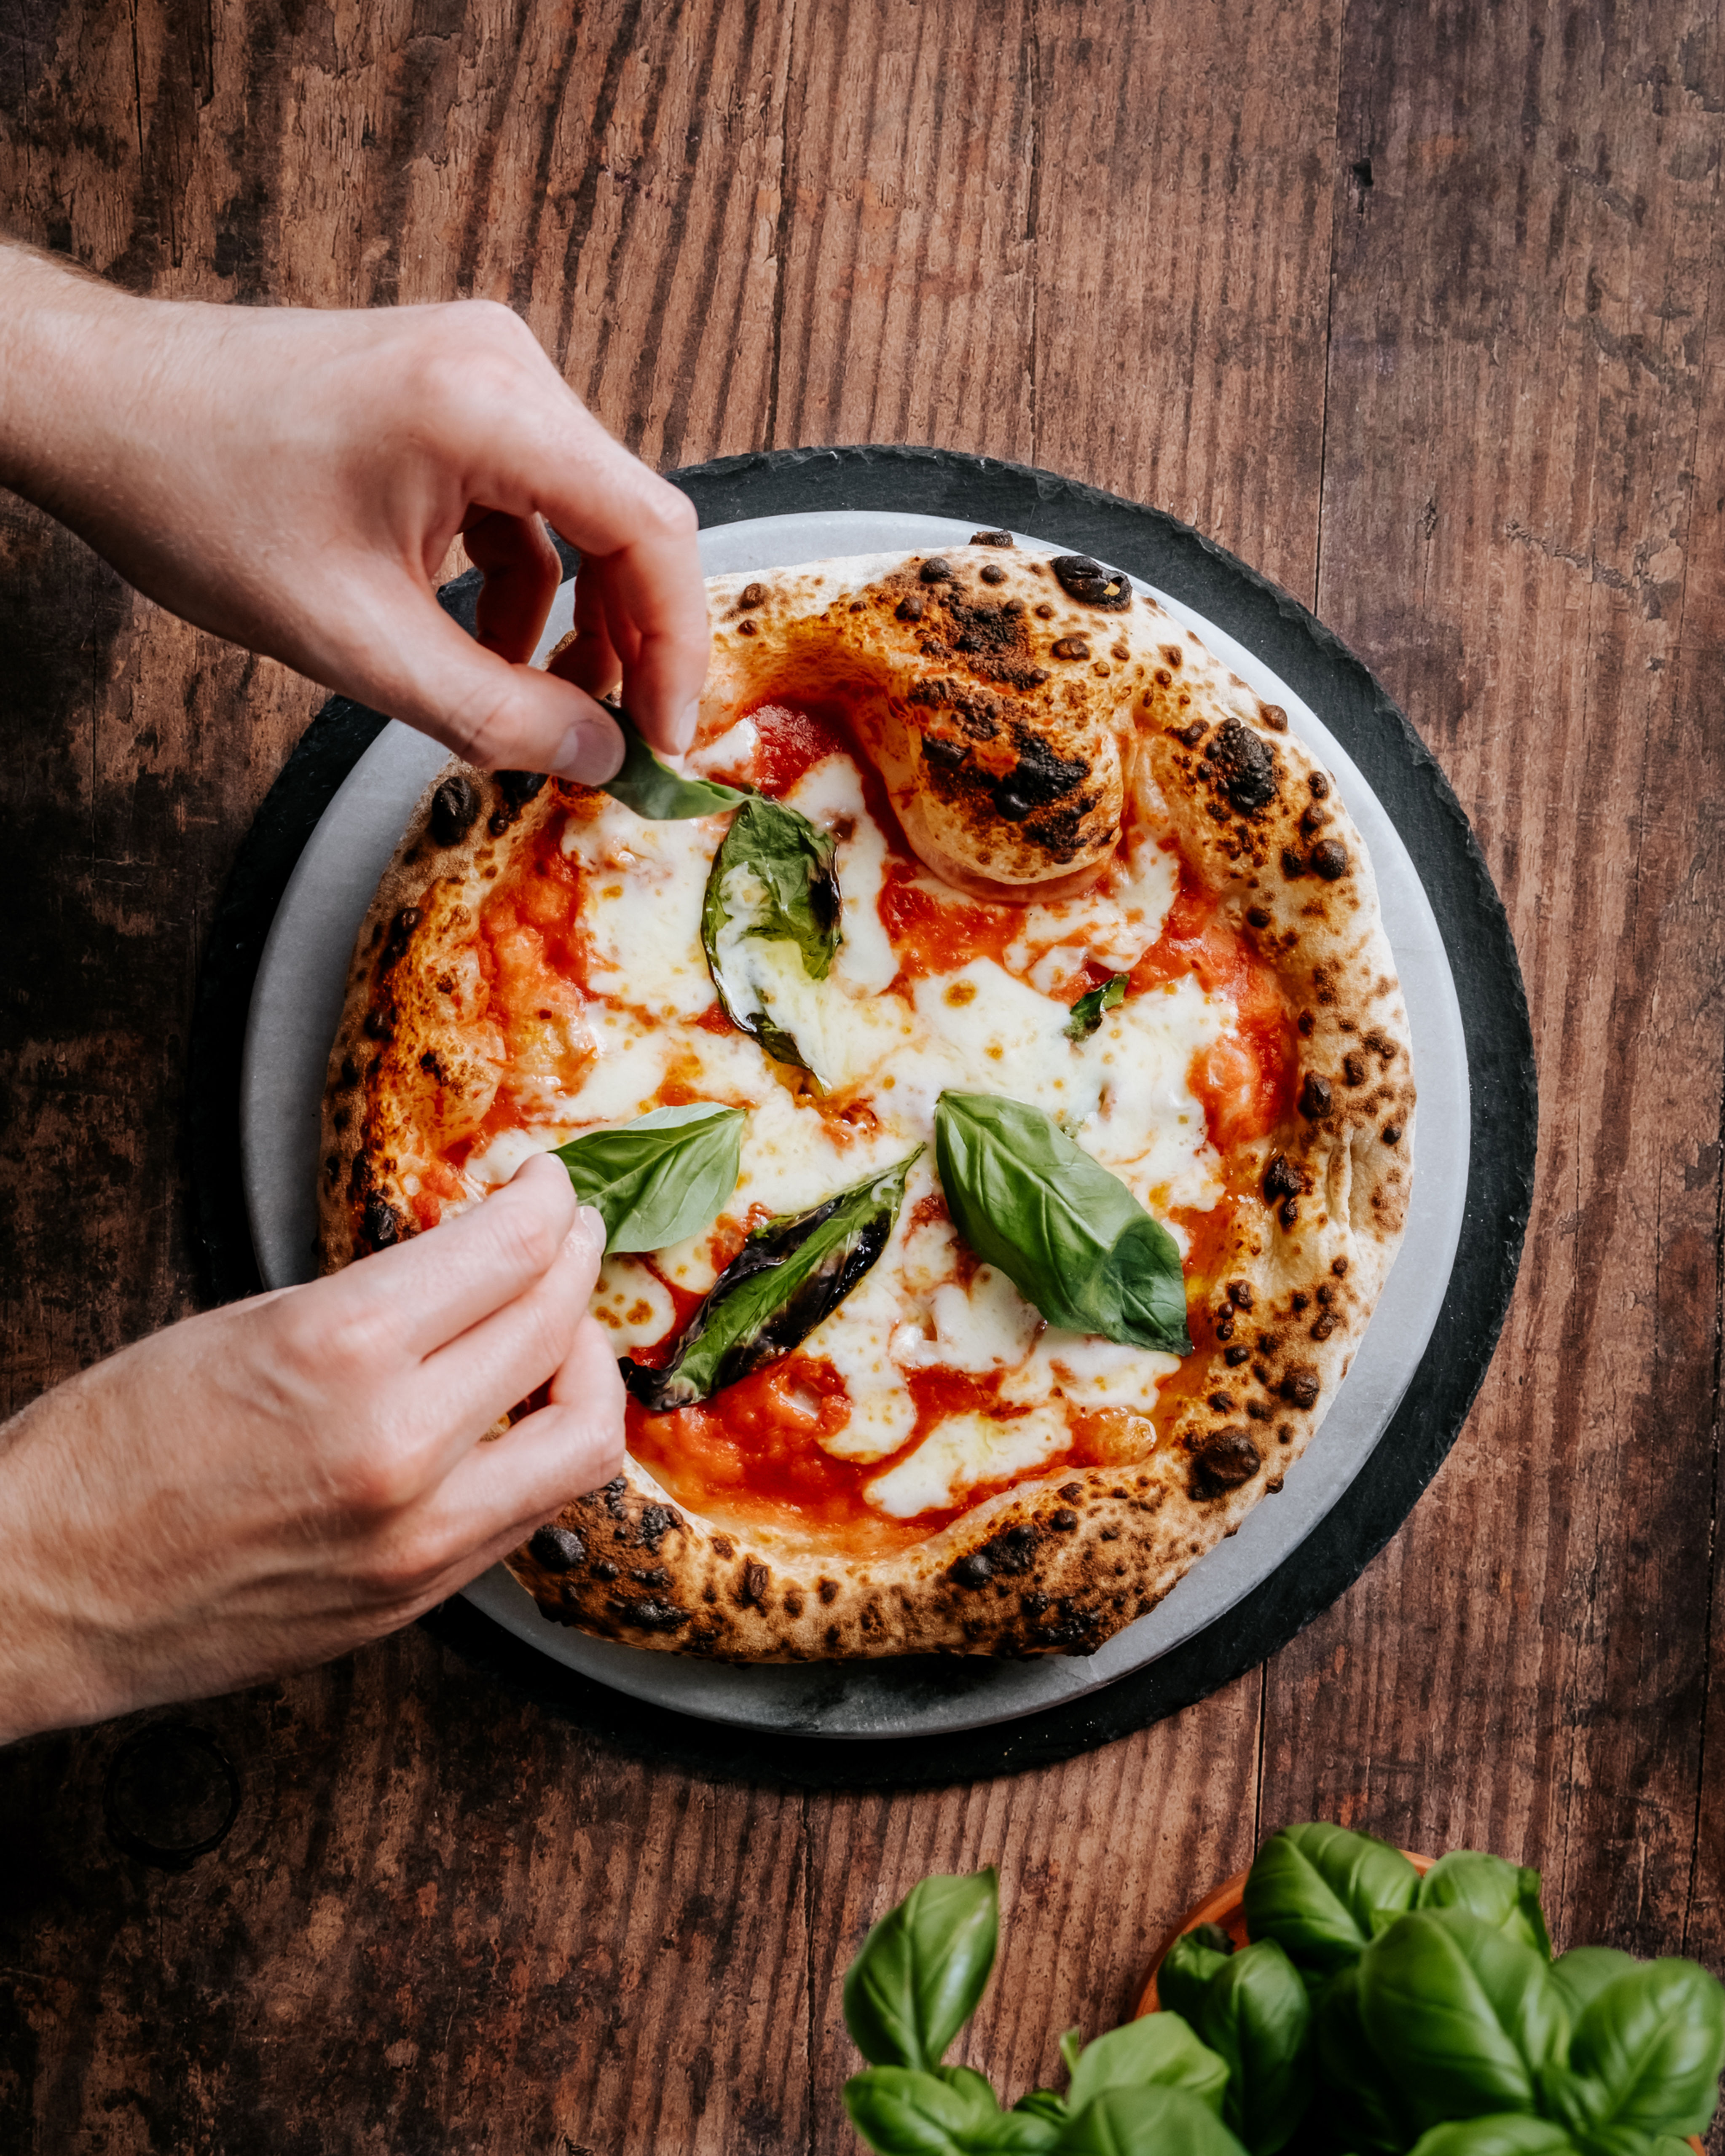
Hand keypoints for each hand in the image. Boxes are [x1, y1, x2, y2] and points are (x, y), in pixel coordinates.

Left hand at [0, 244, 709, 777]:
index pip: (649, 529)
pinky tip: (484, 643)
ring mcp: (481, 371)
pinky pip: (530, 502)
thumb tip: (597, 755)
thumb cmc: (196, 496)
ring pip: (582, 518)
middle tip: (612, 739)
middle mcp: (501, 365)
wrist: (101, 410)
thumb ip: (491, 711)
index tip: (666, 737)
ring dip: (573, 620)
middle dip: (629, 643)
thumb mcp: (353, 639)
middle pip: (627, 522)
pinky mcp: (455, 393)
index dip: (677, 647)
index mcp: (486, 405)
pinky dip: (525, 583)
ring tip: (534, 703)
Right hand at [0, 1156, 622, 1744]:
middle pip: (556, 1328)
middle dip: (576, 1263)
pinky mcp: (414, 1599)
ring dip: (589, 1369)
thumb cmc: (107, 1452)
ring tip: (564, 1334)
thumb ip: (377, 1303)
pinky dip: (544, 1450)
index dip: (546, 1202)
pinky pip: (529, 1513)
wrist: (32, 1595)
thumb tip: (473, 1266)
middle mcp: (396, 1446)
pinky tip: (520, 1416)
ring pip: (581, 1439)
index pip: (509, 1251)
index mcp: (340, 1350)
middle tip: (569, 1236)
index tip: (549, 1185)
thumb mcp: (245, 1328)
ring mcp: (415, 1537)